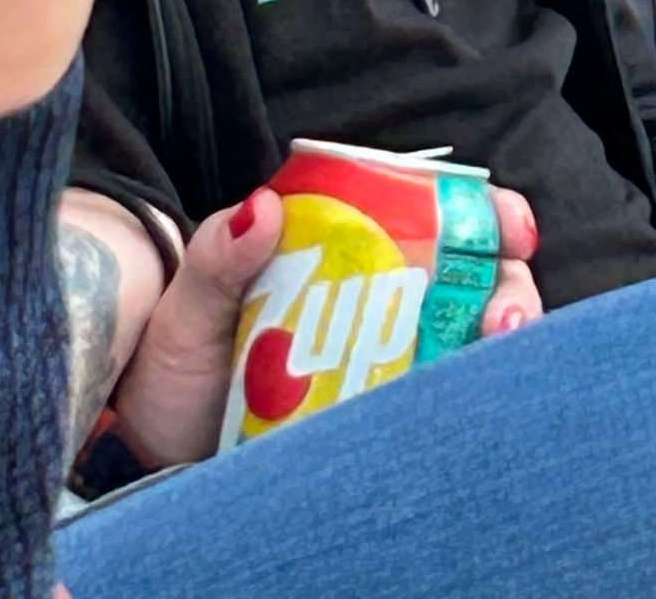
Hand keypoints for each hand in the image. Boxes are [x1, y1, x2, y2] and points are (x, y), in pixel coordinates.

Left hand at [114, 183, 542, 465]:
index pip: (431, 213)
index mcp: (343, 246)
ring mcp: (381, 361)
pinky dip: (464, 400)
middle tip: (508, 309)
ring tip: (499, 345)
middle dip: (506, 284)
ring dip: (497, 339)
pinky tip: (471, 404)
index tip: (510, 226)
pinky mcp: (373, 419)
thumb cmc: (173, 359)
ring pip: (466, 340)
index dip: (484, 213)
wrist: (146, 448)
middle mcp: (376, 298)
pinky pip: (433, 408)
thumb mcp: (190, 302)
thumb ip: (220, 254)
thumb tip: (260, 208)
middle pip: (468, 278)